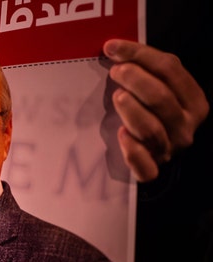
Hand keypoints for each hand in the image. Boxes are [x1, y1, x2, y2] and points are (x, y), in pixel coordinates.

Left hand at [103, 39, 208, 181]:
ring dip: (131, 109)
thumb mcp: (157, 87)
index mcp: (194, 101)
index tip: (112, 48)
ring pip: (151, 128)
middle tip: (115, 72)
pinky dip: (133, 152)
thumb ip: (145, 68)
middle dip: (135, 80)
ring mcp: (170, 148)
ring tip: (117, 96)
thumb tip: (113, 48)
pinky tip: (121, 135)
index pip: (170, 69)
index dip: (139, 54)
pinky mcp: (153, 169)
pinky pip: (145, 166)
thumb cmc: (150, 112)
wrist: (153, 152)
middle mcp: (186, 126)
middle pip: (161, 97)